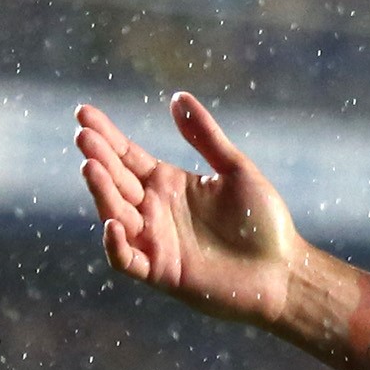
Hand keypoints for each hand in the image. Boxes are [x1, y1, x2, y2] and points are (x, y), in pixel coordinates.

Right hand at [77, 93, 305, 328]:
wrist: (285, 272)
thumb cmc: (264, 223)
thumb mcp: (236, 171)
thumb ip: (206, 137)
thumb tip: (178, 96)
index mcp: (168, 184)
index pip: (127, 156)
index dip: (105, 136)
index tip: (84, 113)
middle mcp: (154, 210)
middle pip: (116, 180)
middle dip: (98, 158)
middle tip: (84, 136)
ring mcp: (154, 241)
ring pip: (115, 214)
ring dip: (101, 192)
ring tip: (90, 166)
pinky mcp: (161, 272)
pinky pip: (126, 260)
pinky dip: (116, 244)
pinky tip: (113, 223)